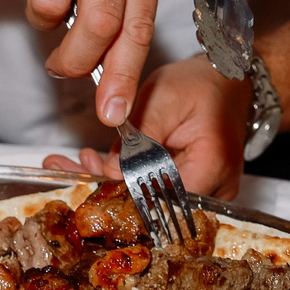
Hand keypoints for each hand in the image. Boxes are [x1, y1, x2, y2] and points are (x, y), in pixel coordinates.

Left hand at [43, 55, 252, 197]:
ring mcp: (204, 194)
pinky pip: (153, 193)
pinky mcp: (190, 190)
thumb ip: (136, 139)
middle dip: (102, 191)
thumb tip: (107, 174)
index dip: (119, 198)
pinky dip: (124, 179)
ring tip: (72, 164)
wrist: (227, 81)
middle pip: (150, 207)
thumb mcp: (162, 99)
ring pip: (148, 202)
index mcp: (210, 165)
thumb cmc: (202, 85)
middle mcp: (213, 189)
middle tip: (62, 171)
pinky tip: (95, 165)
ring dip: (108, 184)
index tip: (83, 183)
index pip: (159, 200)